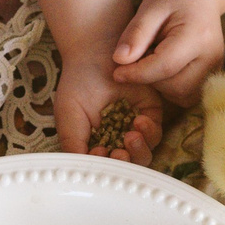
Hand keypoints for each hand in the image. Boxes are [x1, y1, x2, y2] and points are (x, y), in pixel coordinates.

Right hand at [59, 48, 163, 165]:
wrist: (94, 52)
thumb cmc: (77, 84)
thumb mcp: (68, 118)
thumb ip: (74, 146)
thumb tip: (86, 172)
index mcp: (97, 144)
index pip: (107, 166)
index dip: (107, 166)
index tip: (101, 154)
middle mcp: (117, 139)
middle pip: (129, 163)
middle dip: (127, 161)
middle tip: (120, 152)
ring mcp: (135, 127)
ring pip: (145, 151)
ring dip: (140, 149)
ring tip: (131, 136)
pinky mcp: (152, 112)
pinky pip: (156, 130)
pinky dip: (150, 131)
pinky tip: (139, 121)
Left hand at [113, 0, 224, 105]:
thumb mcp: (150, 7)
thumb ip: (136, 34)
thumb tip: (120, 61)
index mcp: (197, 36)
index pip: (164, 66)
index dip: (136, 74)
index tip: (116, 72)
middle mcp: (211, 57)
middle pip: (174, 87)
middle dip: (149, 79)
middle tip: (138, 58)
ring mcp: (215, 68)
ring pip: (181, 95)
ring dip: (160, 85)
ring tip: (152, 59)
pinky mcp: (212, 76)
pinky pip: (187, 94)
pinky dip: (170, 87)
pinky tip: (162, 66)